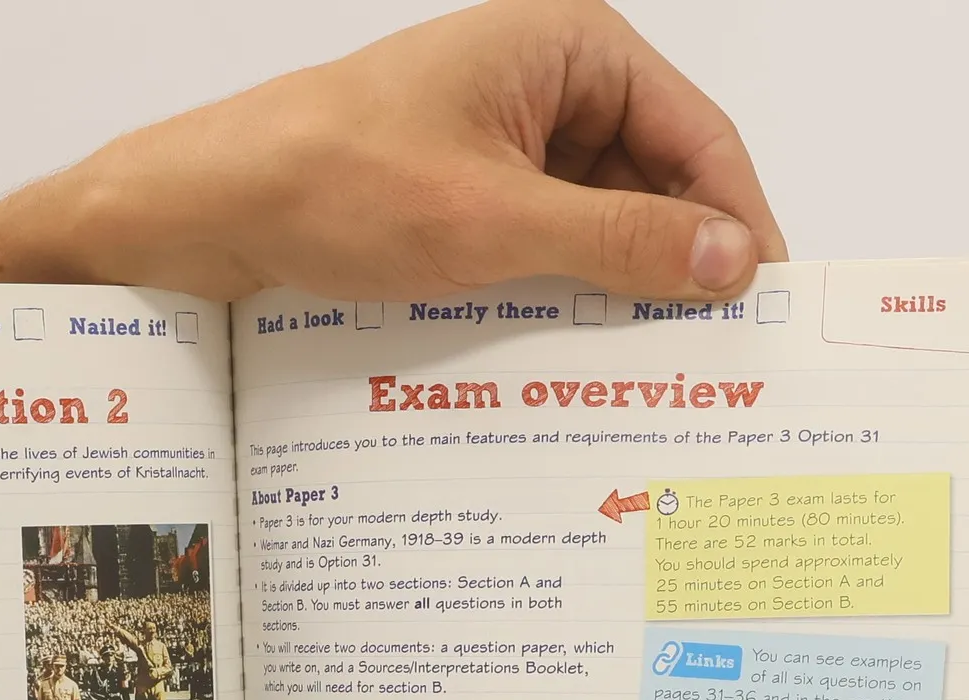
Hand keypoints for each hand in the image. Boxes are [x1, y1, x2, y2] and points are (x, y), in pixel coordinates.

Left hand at [0, 0, 782, 300]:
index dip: (738, 224)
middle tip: (713, 368)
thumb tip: (732, 264)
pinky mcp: (456, 197)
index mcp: (570, 51)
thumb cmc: (334, 183)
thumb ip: (622, 244)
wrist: (202, 210)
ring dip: (614, 295)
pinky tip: (574, 363)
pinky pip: (535, 249)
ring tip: (649, 381)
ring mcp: (497, 144)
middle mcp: (543, 87)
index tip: (765, 315)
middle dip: (678, 269)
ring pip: (592, 227)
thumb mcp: (494, 222)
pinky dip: (556, 301)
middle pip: (651, 184)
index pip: (698, 138)